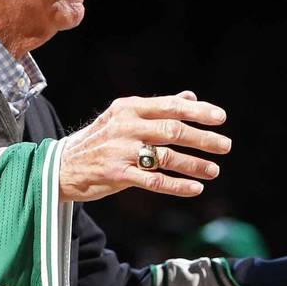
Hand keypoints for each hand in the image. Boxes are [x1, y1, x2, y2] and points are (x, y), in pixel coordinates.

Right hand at [58, 91, 230, 201]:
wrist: (61, 166)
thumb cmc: (99, 140)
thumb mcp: (123, 117)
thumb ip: (157, 108)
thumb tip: (190, 96)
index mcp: (129, 107)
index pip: (170, 106)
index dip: (198, 111)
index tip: (220, 117)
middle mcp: (126, 126)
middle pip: (173, 130)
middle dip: (203, 138)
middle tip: (225, 146)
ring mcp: (121, 151)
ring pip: (166, 157)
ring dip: (194, 164)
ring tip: (214, 170)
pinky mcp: (117, 175)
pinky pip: (154, 181)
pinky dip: (177, 185)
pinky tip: (195, 188)